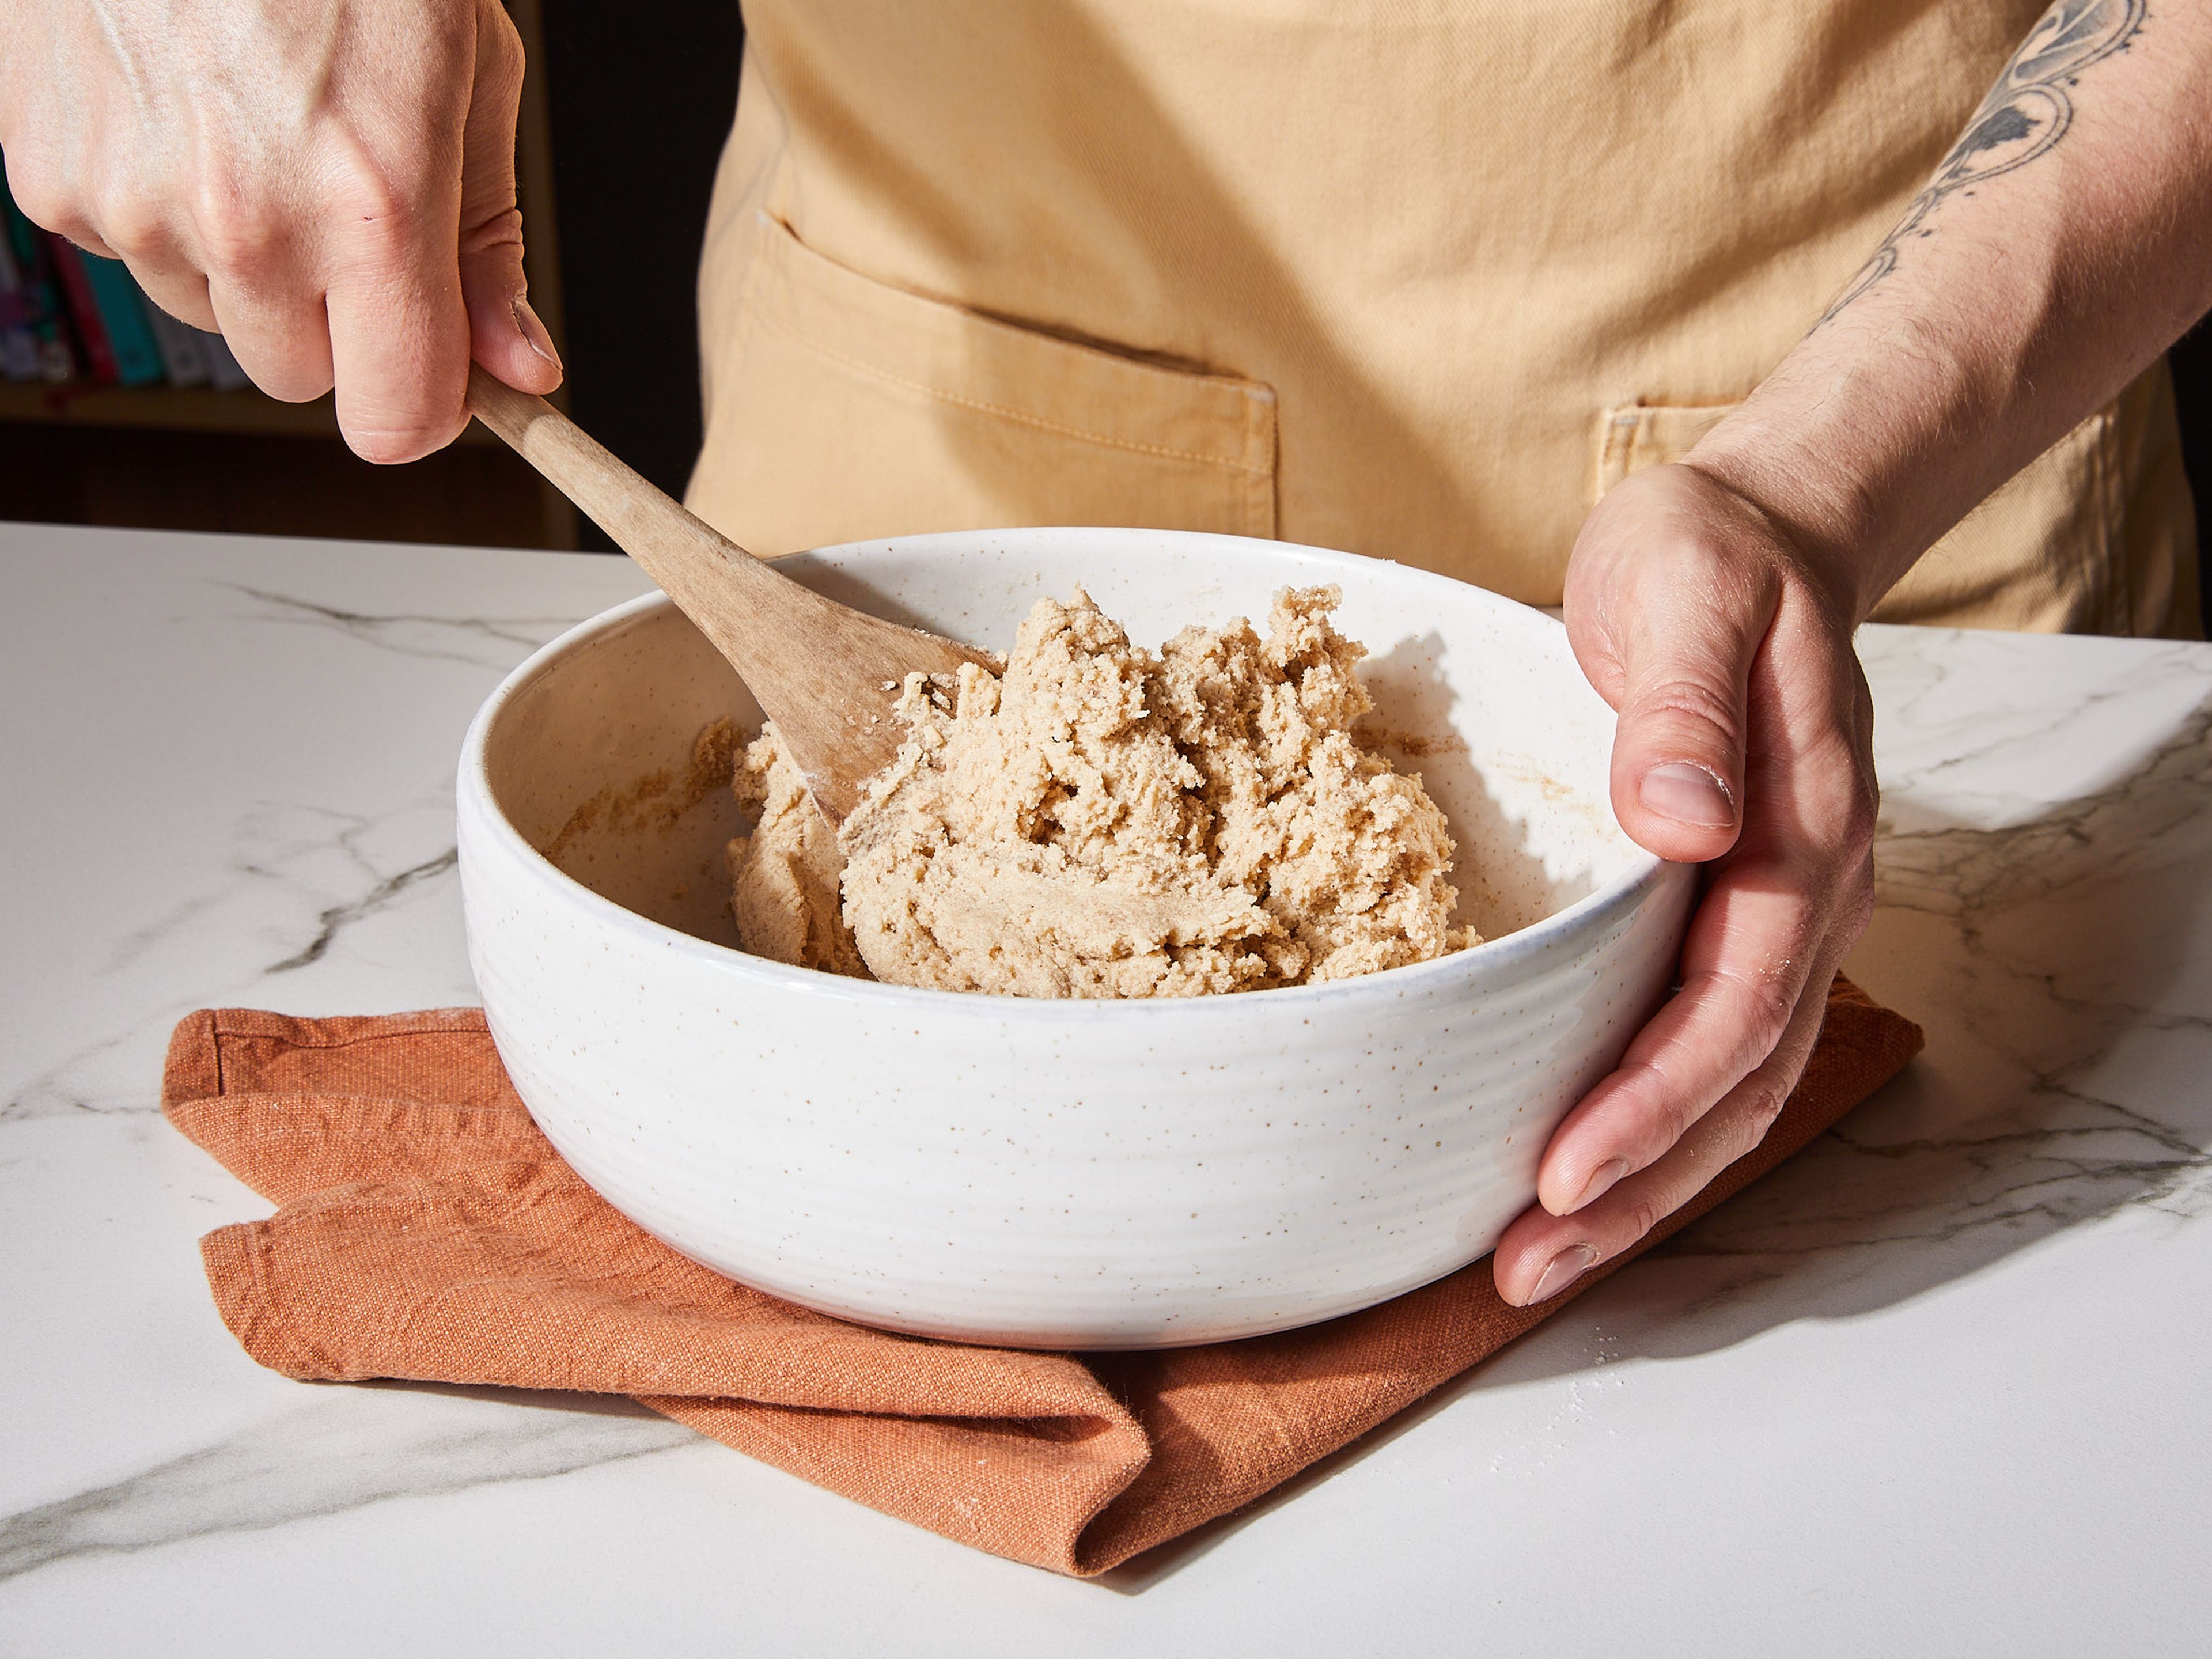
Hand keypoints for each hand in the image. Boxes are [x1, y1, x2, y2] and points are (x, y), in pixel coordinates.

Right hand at [0, 0, 559, 458]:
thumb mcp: (469, 79)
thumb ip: (490, 244)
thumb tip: (519, 369)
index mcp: (372, 208)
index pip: (396, 421)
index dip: (422, 404)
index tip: (434, 368)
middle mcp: (246, 226)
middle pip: (303, 379)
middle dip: (336, 320)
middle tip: (341, 202)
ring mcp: (135, 205)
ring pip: (214, 317)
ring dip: (245, 261)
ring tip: (254, 132)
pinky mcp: (50, 178)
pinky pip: (129, 253)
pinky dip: (160, 204)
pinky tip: (181, 110)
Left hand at [1491, 461, 1877, 1305]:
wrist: (1761, 536)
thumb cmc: (1712, 558)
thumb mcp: (1687, 592)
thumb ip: (1687, 706)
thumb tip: (1684, 821)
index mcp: (1800, 831)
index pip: (1734, 1003)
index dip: (1651, 1101)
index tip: (1563, 1173)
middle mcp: (1806, 893)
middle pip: (1735, 1081)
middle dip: (1636, 1188)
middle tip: (1524, 1271)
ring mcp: (1779, 912)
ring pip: (1728, 1086)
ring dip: (1643, 1184)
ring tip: (1538, 1262)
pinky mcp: (1734, 914)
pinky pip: (1705, 1044)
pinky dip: (1648, 1121)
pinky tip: (1576, 1168)